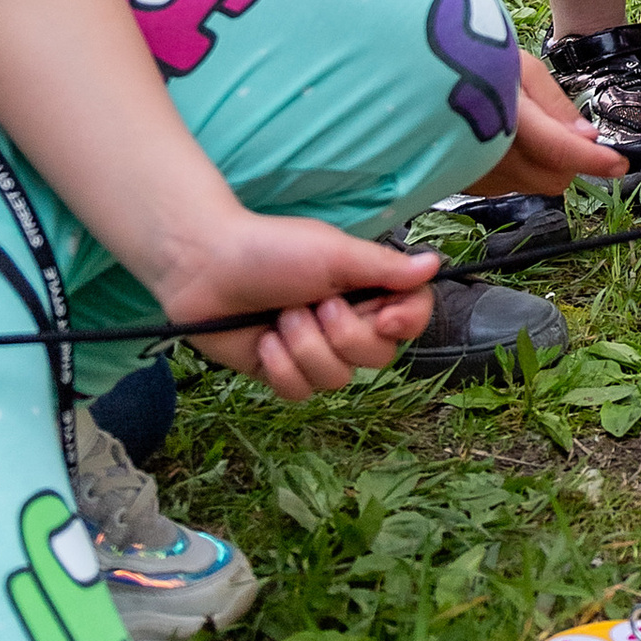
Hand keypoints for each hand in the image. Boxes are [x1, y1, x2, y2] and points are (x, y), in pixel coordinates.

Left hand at [160, 215, 444, 402]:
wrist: (205, 267)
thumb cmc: (272, 248)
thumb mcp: (334, 252)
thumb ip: (384, 267)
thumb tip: (435, 265)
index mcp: (365, 288)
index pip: (412, 317)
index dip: (406, 323)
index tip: (384, 316)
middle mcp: (346, 322)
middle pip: (379, 357)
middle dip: (343, 333)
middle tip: (314, 303)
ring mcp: (313, 351)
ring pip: (338, 379)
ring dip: (305, 346)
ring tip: (281, 316)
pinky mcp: (281, 373)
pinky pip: (300, 392)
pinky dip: (281, 366)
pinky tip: (264, 341)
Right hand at [460, 47, 630, 199]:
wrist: (419, 79)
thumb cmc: (472, 62)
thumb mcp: (519, 67)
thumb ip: (555, 105)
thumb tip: (588, 137)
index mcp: (505, 116)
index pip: (558, 149)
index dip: (594, 159)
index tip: (619, 163)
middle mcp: (487, 153)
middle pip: (553, 178)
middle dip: (570, 159)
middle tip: (562, 129)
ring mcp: (472, 174)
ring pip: (533, 185)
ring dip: (543, 165)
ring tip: (523, 127)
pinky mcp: (463, 184)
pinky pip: (508, 187)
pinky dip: (517, 169)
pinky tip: (502, 141)